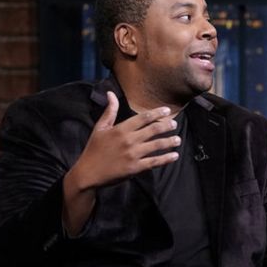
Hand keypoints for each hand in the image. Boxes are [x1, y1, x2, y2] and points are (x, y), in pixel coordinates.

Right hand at [62, 92, 179, 234]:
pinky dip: (166, 158)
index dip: (157, 113)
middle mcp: (128, 140)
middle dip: (167, 126)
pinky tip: (174, 156)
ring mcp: (133, 154)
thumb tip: (111, 93)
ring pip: (157, 145)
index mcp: (120, 129)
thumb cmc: (94, 149)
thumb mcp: (100, 128)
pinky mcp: (135, 168)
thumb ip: (109, 111)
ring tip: (178, 140)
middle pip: (153, 130)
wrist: (88, 173)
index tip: (167, 111)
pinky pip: (155, 162)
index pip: (143, 118)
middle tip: (175, 124)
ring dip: (170, 142)